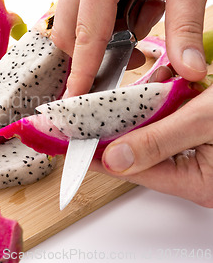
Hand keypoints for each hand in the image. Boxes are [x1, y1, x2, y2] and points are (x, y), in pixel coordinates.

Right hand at [52, 0, 212, 96]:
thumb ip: (184, 28)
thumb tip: (188, 71)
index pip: (86, 34)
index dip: (81, 72)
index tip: (72, 100)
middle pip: (68, 30)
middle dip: (94, 51)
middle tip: (133, 53)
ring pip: (73, 19)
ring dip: (103, 31)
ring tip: (144, 16)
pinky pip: (83, 4)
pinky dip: (105, 16)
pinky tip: (136, 3)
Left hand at [90, 71, 212, 206]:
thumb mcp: (204, 120)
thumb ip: (158, 140)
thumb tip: (114, 158)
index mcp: (197, 182)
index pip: (132, 171)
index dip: (98, 156)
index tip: (70, 144)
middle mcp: (198, 176)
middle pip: (141, 154)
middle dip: (121, 127)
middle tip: (92, 113)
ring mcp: (203, 159)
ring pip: (156, 137)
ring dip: (145, 111)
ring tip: (137, 91)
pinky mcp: (206, 141)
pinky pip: (174, 126)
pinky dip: (166, 106)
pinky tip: (164, 86)